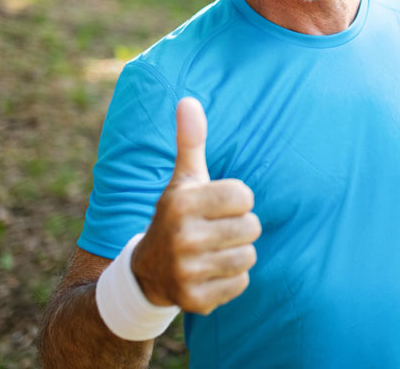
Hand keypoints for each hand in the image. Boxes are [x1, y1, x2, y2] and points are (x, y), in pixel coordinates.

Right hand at [131, 97, 260, 313]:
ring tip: (214, 250)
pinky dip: (232, 279)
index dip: (237, 200)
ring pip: (249, 256)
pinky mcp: (196, 300)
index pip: (245, 195)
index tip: (218, 205)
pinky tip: (211, 272)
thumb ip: (190, 141)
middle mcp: (182, 237)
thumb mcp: (183, 179)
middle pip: (252, 227)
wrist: (147, 273)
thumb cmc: (178, 215)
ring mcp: (187, 271)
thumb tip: (188, 100)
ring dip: (238, 253)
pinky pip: (242, 283)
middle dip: (240, 227)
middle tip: (217, 230)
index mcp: (181, 202)